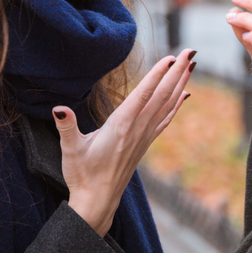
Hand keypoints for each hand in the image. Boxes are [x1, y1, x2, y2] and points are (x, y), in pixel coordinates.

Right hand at [52, 48, 195, 234]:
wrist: (97, 201)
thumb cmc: (83, 175)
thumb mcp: (70, 150)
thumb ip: (67, 127)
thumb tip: (59, 109)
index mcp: (120, 125)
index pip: (143, 94)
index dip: (158, 74)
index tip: (172, 57)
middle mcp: (137, 128)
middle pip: (161, 95)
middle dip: (177, 72)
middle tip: (191, 51)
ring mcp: (144, 136)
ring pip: (166, 104)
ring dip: (179, 83)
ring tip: (192, 65)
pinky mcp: (145, 143)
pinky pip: (165, 119)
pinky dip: (176, 104)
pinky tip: (184, 94)